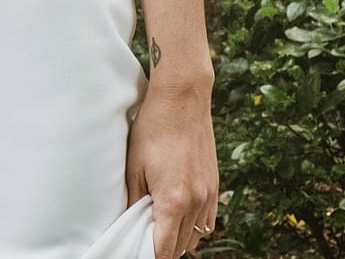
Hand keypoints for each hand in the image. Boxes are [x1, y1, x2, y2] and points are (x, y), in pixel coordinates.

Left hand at [127, 73, 218, 257]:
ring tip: (158, 228)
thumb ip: (133, 200)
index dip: (149, 255)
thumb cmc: (153, 129)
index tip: (136, 251)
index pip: (164, 249)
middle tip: (142, 240)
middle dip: (162, 249)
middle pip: (181, 247)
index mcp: (172, 201)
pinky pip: (207, 220)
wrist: (183, 100)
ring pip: (197, 236)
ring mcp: (209, 195)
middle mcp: (196, 203)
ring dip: (179, 239)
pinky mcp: (215, 185)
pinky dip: (194, 226)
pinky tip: (177, 216)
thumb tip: (129, 222)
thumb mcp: (134, 166)